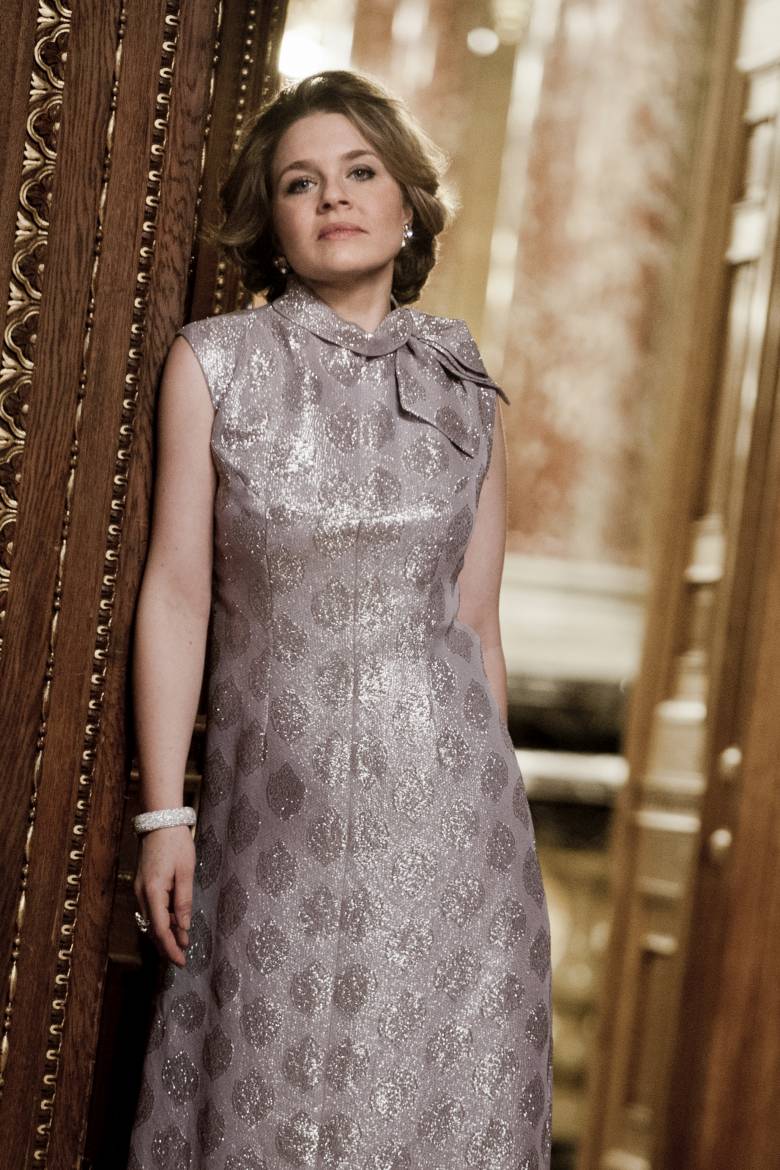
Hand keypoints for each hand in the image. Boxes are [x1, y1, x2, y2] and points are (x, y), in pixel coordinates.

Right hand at [133, 825, 195, 966]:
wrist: (160, 821)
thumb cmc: (176, 844)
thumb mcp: (186, 872)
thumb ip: (184, 901)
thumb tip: (183, 928)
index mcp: (153, 892)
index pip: (160, 929)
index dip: (170, 948)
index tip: (181, 961)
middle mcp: (142, 894)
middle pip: (152, 929)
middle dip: (166, 946)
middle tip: (181, 960)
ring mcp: (140, 890)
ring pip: (151, 921)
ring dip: (165, 934)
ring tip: (182, 945)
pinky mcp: (143, 885)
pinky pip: (151, 910)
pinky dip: (162, 921)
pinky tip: (174, 925)